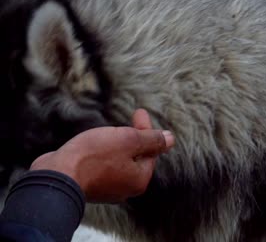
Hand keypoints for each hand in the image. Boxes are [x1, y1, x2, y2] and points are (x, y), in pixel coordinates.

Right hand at [30, 109, 174, 202]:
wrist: (56, 176)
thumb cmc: (93, 157)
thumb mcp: (128, 140)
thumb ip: (151, 140)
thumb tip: (171, 139)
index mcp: (139, 179)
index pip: (151, 150)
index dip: (146, 129)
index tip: (139, 112)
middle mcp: (126, 189)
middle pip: (135, 157)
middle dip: (132, 137)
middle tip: (127, 121)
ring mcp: (107, 190)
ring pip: (118, 161)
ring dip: (116, 145)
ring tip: (108, 132)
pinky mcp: (89, 186)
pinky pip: (102, 167)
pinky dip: (102, 154)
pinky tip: (93, 145)